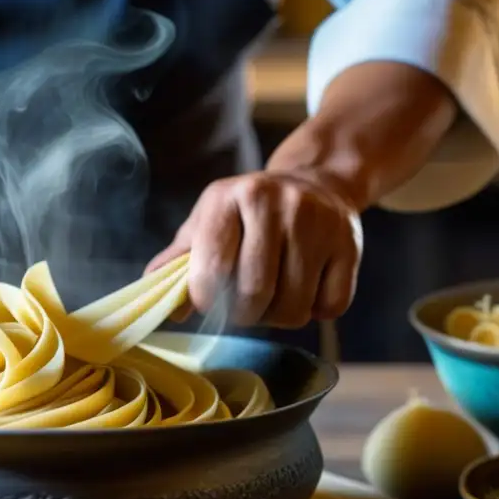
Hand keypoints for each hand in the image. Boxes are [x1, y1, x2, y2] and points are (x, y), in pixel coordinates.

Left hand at [146, 170, 363, 328]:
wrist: (315, 182)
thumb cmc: (246, 213)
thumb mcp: (206, 223)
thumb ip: (178, 260)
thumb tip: (149, 292)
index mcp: (227, 198)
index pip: (212, 269)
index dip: (206, 299)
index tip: (208, 302)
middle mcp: (274, 203)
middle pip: (255, 294)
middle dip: (244, 315)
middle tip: (243, 308)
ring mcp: (317, 222)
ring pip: (293, 306)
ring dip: (278, 317)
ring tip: (273, 298)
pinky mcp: (350, 243)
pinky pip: (330, 306)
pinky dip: (316, 311)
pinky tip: (306, 289)